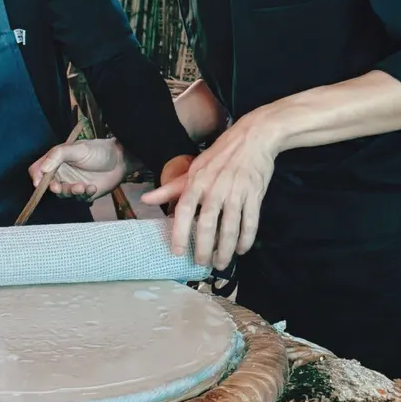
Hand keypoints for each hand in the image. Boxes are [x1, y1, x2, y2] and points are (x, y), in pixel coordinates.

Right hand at [29, 138, 128, 199]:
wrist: (121, 160)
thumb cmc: (99, 150)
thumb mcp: (78, 148)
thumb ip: (58, 155)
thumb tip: (42, 169)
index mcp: (57, 160)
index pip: (38, 169)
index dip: (36, 177)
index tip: (39, 183)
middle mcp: (62, 173)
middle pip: (49, 185)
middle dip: (55, 188)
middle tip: (60, 187)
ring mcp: (73, 184)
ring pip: (64, 195)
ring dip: (71, 192)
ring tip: (83, 186)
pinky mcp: (84, 193)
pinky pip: (79, 199)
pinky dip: (85, 195)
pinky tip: (93, 187)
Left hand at [141, 112, 279, 268]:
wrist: (252, 138)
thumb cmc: (219, 155)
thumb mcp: (193, 168)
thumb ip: (171, 188)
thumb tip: (145, 200)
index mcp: (197, 181)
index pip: (184, 210)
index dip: (179, 232)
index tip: (177, 252)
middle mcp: (215, 188)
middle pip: (208, 224)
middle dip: (205, 248)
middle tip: (202, 263)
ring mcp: (236, 192)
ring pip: (230, 228)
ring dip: (226, 250)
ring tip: (221, 263)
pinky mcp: (254, 194)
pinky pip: (250, 223)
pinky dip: (246, 239)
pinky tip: (241, 250)